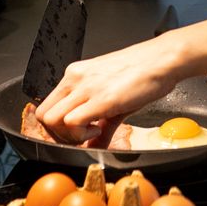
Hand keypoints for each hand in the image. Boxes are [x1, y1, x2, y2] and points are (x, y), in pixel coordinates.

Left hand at [35, 34, 183, 143]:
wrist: (163, 59)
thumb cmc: (142, 72)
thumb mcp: (114, 97)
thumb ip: (101, 125)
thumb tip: (94, 146)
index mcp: (75, 75)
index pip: (46, 106)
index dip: (56, 128)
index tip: (74, 135)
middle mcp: (75, 78)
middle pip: (44, 116)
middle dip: (59, 135)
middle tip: (81, 137)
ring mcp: (85, 87)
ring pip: (52, 120)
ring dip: (69, 135)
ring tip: (92, 131)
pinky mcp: (101, 98)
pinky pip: (72, 122)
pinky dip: (81, 134)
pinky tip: (99, 129)